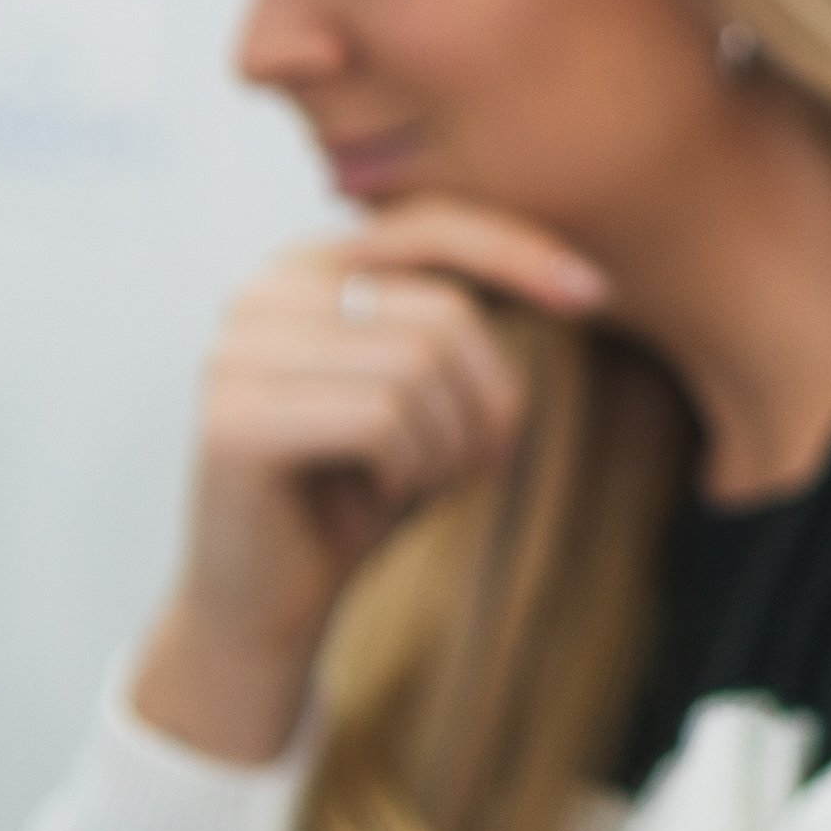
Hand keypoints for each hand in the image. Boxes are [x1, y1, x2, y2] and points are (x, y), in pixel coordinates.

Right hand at [135, 203, 614, 762]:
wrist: (270, 604)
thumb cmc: (362, 490)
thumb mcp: (429, 393)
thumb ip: (464, 323)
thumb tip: (578, 280)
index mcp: (305, 268)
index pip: (430, 226)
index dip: (519, 254)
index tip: (597, 295)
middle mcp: (259, 294)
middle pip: (443, 312)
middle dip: (489, 400)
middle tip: (472, 463)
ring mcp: (235, 354)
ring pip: (420, 365)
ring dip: (450, 444)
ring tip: (417, 480)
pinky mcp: (233, 420)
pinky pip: (382, 418)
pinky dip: (411, 469)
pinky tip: (380, 496)